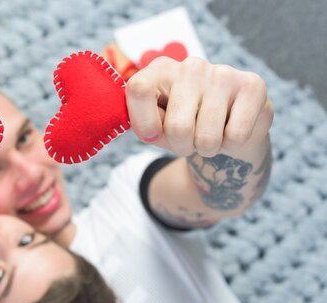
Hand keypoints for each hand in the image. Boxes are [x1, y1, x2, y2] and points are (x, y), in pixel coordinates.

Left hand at [126, 57, 273, 157]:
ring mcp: (222, 73)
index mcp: (160, 70)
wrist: (228, 125)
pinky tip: (229, 129)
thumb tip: (151, 130)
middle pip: (177, 128)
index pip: (139, 89)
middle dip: (181, 147)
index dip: (143, 122)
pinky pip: (235, 136)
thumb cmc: (184, 124)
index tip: (152, 135)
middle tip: (187, 141)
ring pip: (207, 138)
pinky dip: (230, 145)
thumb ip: (146, 126)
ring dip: (206, 149)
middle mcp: (190, 66)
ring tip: (208, 135)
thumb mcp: (157, 126)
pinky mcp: (252, 86)